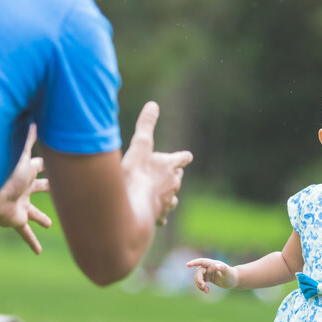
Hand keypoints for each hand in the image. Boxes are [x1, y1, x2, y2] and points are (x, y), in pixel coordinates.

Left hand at [0, 125, 51, 253]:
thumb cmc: (4, 172)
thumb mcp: (21, 153)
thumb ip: (28, 136)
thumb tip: (36, 116)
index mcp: (25, 172)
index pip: (38, 164)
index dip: (47, 161)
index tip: (56, 158)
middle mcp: (23, 188)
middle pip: (39, 187)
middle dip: (47, 187)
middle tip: (56, 188)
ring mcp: (20, 205)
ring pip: (34, 213)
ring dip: (41, 218)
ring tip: (49, 224)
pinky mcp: (16, 219)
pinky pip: (25, 233)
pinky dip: (31, 242)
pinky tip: (38, 253)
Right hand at [122, 101, 192, 225]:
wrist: (134, 206)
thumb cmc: (136, 175)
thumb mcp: (139, 145)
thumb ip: (146, 125)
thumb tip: (153, 105)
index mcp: (169, 166)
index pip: (182, 158)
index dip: (183, 157)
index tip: (187, 156)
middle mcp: (172, 184)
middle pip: (178, 178)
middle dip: (174, 176)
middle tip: (171, 174)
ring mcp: (167, 202)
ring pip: (173, 198)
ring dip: (169, 195)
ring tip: (164, 196)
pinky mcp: (159, 216)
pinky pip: (162, 215)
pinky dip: (160, 214)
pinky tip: (156, 216)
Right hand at [186, 258, 238, 291]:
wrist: (234, 280)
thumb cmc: (231, 275)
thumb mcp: (227, 272)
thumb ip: (221, 268)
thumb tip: (215, 266)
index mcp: (213, 263)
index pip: (202, 262)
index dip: (194, 263)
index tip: (187, 265)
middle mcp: (209, 267)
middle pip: (199, 272)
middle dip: (199, 279)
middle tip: (203, 286)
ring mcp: (208, 273)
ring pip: (198, 277)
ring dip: (200, 284)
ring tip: (206, 290)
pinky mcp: (208, 278)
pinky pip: (201, 282)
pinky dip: (201, 287)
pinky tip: (207, 291)